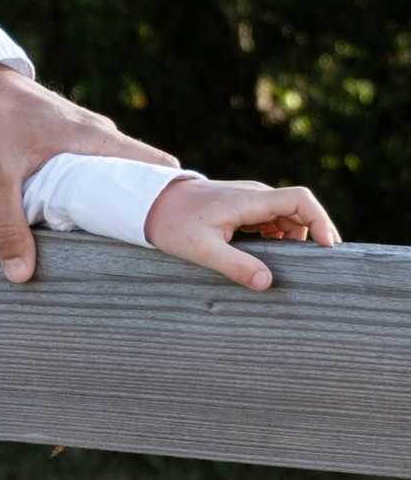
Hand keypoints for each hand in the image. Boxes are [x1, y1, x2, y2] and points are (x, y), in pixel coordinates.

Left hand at [0, 64, 177, 283]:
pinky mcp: (64, 140)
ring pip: (110, 175)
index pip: (158, 166)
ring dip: (107, 203)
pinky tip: (72, 219)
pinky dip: (86, 193)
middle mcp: (98, 136)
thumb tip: (20, 273)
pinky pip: (88, 171)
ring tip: (107, 242)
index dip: (172, 196)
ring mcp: (82, 137)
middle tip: (138, 249)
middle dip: (138, 210)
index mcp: (96, 138)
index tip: (175, 230)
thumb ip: (8, 226)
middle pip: (137, 177)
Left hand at [145, 175, 340, 288]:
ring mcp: (251, 202)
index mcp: (250, 200)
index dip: (320, 220)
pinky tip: (274, 260)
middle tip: (318, 267)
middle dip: (312, 235)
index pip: (300, 199)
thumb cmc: (174, 223)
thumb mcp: (202, 249)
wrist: (151, 203)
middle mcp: (255, 196)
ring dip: (295, 240)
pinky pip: (272, 222)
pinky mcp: (244, 210)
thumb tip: (267, 283)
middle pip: (299, 210)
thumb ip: (235, 265)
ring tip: (296, 268)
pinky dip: (279, 240)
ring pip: (287, 217)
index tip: (327, 248)